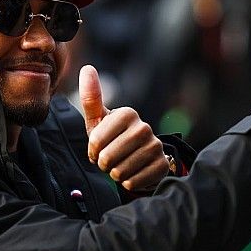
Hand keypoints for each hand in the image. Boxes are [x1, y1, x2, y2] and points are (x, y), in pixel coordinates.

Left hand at [79, 65, 168, 190]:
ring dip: (115, 174)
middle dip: (104, 164)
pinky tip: (133, 173)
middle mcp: (144, 127)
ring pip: (120, 172)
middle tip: (111, 159)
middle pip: (107, 158)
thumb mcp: (99, 120)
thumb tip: (87, 67)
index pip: (96, 141)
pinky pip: (133, 182)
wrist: (140, 158)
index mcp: (127, 114)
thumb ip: (91, 97)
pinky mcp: (162, 165)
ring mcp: (155, 146)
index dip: (93, 151)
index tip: (99, 148)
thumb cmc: (113, 137)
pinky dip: (128, 182)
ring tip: (121, 165)